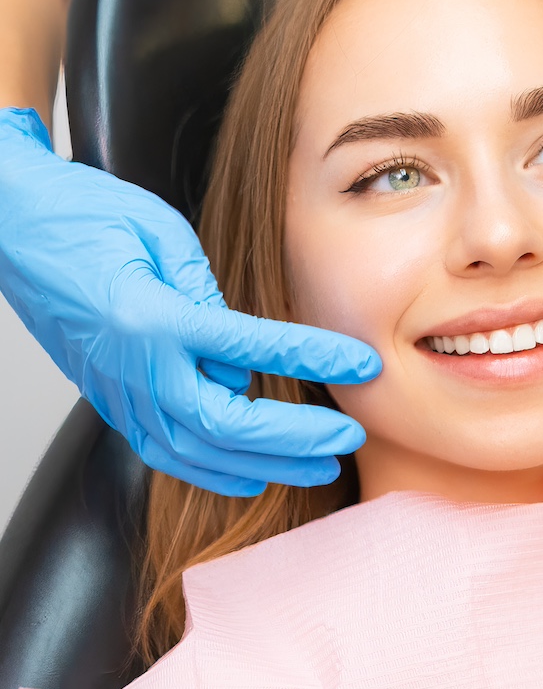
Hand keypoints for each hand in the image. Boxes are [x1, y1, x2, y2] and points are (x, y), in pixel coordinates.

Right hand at [0, 107, 380, 494]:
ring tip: (318, 466)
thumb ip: (206, 288)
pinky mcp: (109, 398)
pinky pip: (163, 450)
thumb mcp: (158, 231)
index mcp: (150, 317)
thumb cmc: (82, 215)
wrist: (12, 226)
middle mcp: (132, 367)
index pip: (248, 349)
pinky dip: (211, 469)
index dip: (310, 358)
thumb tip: (247, 345)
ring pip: (194, 452)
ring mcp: (116, 390)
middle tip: (348, 437)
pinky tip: (249, 472)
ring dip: (263, 466)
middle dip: (294, 440)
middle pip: (224, 426)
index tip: (361, 362)